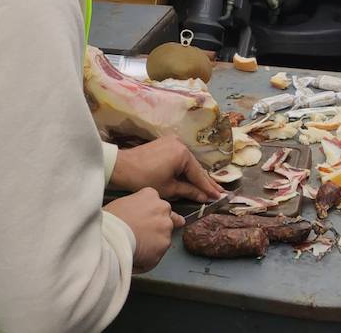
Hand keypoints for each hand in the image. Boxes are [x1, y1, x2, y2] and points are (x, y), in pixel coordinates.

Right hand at [104, 187, 183, 272]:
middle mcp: (162, 209)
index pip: (157, 203)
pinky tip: (137, 256)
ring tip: (136, 248)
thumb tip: (136, 216)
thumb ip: (136, 206)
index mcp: (150, 195)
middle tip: (147, 235)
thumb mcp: (122, 203)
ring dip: (155, 243)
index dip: (152, 213)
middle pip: (168, 218)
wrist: (111, 236)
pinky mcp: (164, 246)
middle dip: (160, 226)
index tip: (148, 220)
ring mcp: (165, 228)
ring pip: (164, 237)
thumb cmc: (110, 220)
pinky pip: (158, 253)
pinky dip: (150, 257)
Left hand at [111, 136, 225, 202]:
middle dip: (205, 182)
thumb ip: (189, 191)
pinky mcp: (165, 144)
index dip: (209, 188)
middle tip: (219, 193)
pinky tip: (192, 177)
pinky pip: (179, 158)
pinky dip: (185, 169)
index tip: (219, 197)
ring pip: (187, 163)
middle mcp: (180, 144)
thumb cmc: (145, 179)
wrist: (121, 167)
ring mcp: (172, 142)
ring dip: (195, 176)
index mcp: (183, 154)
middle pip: (195, 167)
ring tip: (208, 188)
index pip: (199, 174)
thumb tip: (204, 197)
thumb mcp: (169, 188)